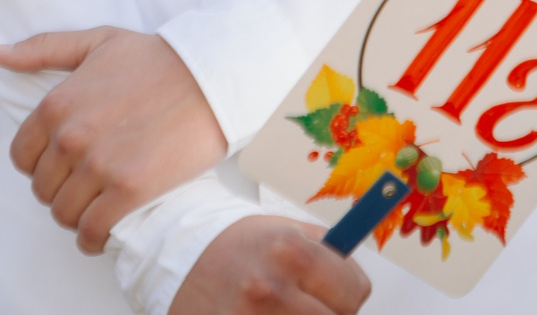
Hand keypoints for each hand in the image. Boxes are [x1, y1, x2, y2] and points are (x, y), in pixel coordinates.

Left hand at [0, 26, 227, 253]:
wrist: (211, 76)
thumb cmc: (156, 58)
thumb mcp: (96, 43)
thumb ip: (43, 49)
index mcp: (56, 105)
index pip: (22, 158)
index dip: (40, 166)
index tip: (61, 167)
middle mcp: (70, 138)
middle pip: (43, 189)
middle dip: (60, 191)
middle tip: (84, 188)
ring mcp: (98, 166)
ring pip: (64, 214)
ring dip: (76, 216)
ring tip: (95, 209)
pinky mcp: (129, 191)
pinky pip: (93, 231)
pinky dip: (92, 239)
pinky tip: (103, 234)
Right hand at [167, 217, 369, 314]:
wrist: (178, 258)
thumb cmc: (238, 246)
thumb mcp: (285, 230)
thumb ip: (328, 252)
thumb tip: (358, 281)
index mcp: (290, 252)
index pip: (354, 292)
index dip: (348, 293)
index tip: (338, 292)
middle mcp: (270, 289)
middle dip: (327, 314)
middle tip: (307, 304)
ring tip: (284, 311)